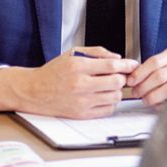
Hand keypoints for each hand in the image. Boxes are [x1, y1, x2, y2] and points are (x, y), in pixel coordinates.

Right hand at [0, 46, 137, 118]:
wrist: (34, 91)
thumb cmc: (54, 71)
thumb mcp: (73, 53)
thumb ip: (97, 53)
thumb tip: (118, 59)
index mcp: (78, 66)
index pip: (111, 66)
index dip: (127, 65)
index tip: (133, 65)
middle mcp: (80, 84)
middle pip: (116, 82)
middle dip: (122, 78)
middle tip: (120, 76)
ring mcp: (81, 101)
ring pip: (114, 97)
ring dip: (117, 91)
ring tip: (110, 86)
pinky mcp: (81, 114)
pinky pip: (107, 110)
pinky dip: (109, 103)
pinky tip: (103, 96)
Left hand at [126, 46, 166, 109]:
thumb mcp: (163, 63)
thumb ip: (149, 68)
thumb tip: (131, 79)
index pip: (155, 62)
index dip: (140, 73)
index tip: (131, 81)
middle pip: (160, 76)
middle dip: (144, 86)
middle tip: (135, 92)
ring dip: (151, 96)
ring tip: (144, 99)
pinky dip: (162, 104)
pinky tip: (157, 104)